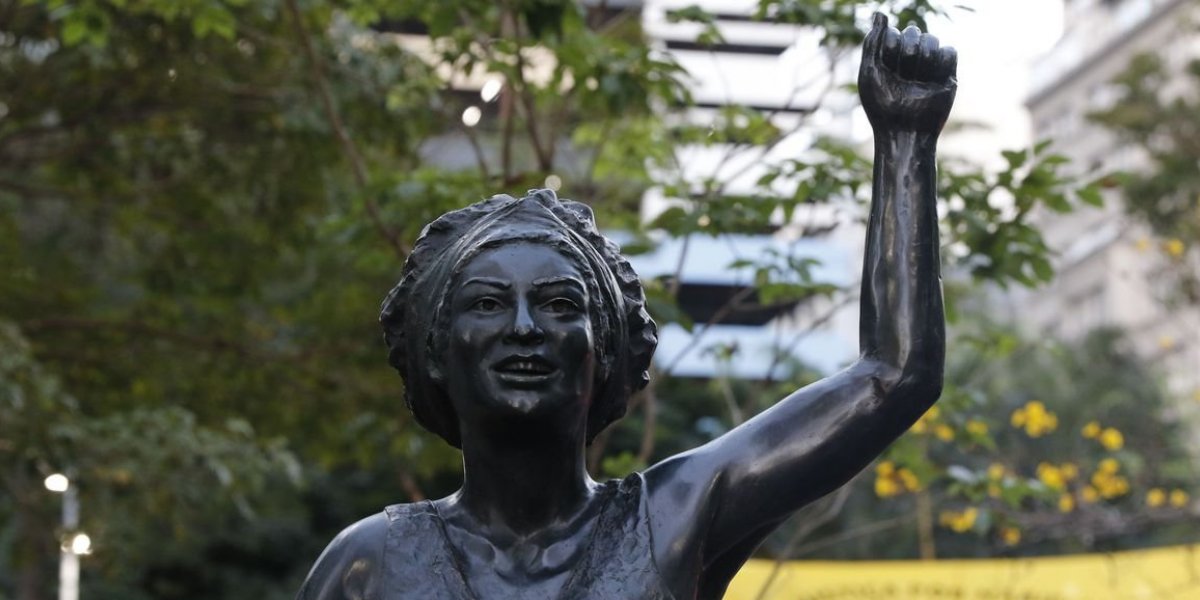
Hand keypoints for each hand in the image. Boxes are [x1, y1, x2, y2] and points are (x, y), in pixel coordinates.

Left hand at [858, 13, 956, 135]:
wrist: (905, 132)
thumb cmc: (882, 106)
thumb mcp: (870, 72)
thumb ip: (873, 42)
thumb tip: (880, 13)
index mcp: (888, 58)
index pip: (893, 33)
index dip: (891, 48)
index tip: (887, 68)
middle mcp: (909, 59)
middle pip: (914, 32)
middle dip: (906, 54)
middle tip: (903, 77)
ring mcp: (929, 66)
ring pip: (933, 39)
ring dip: (924, 58)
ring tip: (919, 81)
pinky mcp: (947, 75)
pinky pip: (950, 51)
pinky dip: (942, 62)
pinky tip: (934, 79)